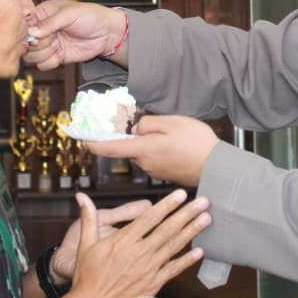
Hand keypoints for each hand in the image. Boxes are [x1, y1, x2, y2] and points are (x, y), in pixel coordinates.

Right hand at [25, 0, 125, 70]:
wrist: (107, 33)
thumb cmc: (91, 16)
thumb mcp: (69, 14)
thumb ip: (50, 23)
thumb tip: (33, 32)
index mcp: (43, 13)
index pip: (24, 25)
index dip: (27, 33)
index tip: (36, 35)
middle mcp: (43, 30)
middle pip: (26, 43)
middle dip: (37, 44)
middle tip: (51, 39)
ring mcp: (49, 44)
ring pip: (32, 56)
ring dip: (43, 53)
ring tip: (57, 45)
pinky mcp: (56, 57)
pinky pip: (43, 66)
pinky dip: (50, 62)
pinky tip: (60, 54)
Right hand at [68, 189, 209, 297]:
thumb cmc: (87, 275)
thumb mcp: (85, 244)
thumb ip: (88, 218)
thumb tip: (81, 196)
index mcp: (123, 241)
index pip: (149, 218)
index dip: (167, 205)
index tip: (181, 194)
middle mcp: (138, 253)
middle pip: (167, 229)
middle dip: (186, 214)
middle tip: (204, 202)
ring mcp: (148, 269)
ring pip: (173, 246)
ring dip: (191, 232)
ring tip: (206, 219)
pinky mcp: (153, 284)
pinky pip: (173, 270)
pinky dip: (187, 260)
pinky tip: (199, 251)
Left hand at [84, 115, 219, 186]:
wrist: (217, 168)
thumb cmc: (196, 143)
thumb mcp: (171, 123)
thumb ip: (147, 123)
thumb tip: (135, 128)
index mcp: (142, 149)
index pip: (109, 148)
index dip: (91, 142)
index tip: (79, 138)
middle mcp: (144, 164)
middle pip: (129, 147)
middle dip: (134, 136)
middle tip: (154, 124)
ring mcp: (154, 171)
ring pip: (143, 152)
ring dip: (150, 143)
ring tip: (174, 135)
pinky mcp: (164, 174)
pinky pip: (154, 158)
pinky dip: (160, 150)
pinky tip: (177, 146)